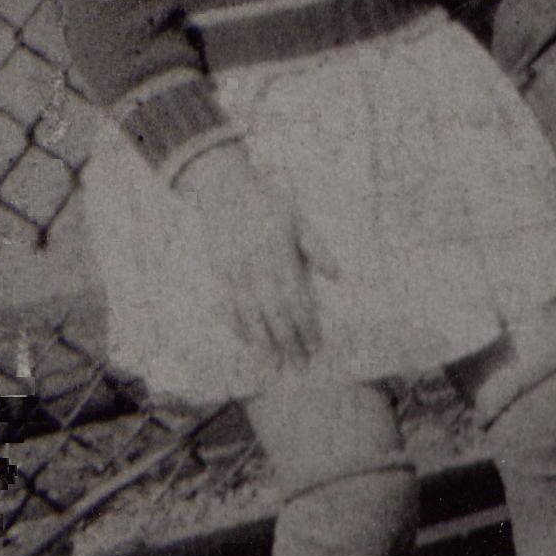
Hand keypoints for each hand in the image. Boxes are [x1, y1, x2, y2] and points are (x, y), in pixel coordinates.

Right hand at [176, 144, 330, 369]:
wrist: (225, 187)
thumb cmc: (268, 203)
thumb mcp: (299, 219)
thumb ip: (317, 249)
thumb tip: (337, 276)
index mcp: (280, 256)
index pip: (296, 301)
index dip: (307, 326)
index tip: (317, 347)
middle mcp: (257, 269)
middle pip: (275, 315)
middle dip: (289, 343)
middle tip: (300, 367)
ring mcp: (235, 273)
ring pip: (250, 316)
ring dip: (263, 343)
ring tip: (275, 366)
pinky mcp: (218, 273)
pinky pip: (227, 306)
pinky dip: (237, 326)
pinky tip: (246, 343)